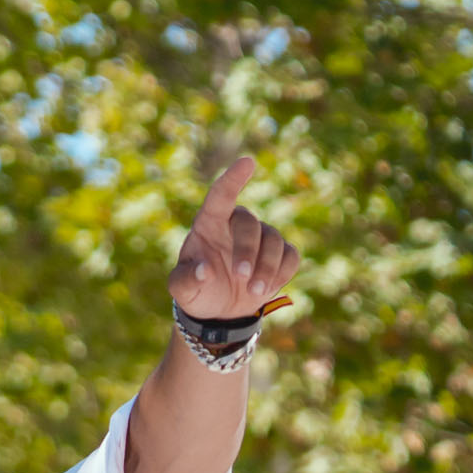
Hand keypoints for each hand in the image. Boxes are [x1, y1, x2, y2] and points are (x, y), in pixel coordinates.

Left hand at [170, 155, 301, 322]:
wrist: (219, 309)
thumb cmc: (197, 290)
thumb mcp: (182, 290)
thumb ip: (185, 281)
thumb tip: (204, 269)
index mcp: (208, 224)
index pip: (220, 196)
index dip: (233, 179)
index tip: (247, 162)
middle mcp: (236, 224)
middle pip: (249, 224)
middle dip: (247, 250)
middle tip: (240, 277)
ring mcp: (262, 236)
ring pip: (274, 241)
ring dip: (266, 268)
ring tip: (253, 292)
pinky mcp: (281, 253)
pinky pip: (290, 256)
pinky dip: (280, 274)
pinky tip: (266, 288)